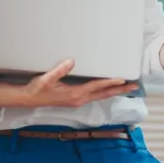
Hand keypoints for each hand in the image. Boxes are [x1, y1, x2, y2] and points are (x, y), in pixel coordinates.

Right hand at [0, 59, 137, 108]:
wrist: (28, 99)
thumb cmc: (37, 88)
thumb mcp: (46, 78)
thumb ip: (58, 71)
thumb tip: (71, 62)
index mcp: (74, 94)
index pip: (96, 87)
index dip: (109, 82)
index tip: (122, 79)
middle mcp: (79, 99)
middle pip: (104, 94)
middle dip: (119, 90)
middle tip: (134, 86)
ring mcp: (78, 100)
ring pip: (101, 96)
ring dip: (114, 91)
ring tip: (127, 87)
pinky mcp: (76, 100)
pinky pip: (95, 96)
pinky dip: (105, 92)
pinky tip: (110, 89)